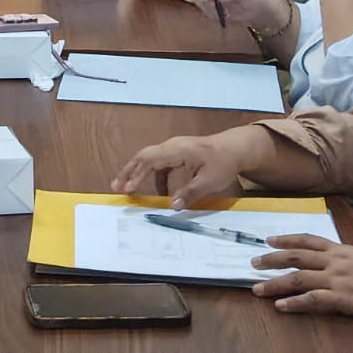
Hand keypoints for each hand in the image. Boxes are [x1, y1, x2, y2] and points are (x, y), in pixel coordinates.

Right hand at [111, 130, 256, 208]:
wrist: (235, 148)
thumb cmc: (223, 163)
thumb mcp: (209, 181)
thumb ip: (190, 193)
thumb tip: (172, 206)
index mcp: (177, 151)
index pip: (151, 161)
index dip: (137, 175)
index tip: (127, 189)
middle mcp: (171, 146)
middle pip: (144, 156)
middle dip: (129, 172)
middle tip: (117, 187)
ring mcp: (174, 148)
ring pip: (149, 158)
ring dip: (137, 172)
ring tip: (128, 188)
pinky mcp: (178, 153)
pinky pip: (160, 163)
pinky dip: (153, 175)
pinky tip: (158, 191)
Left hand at [251, 236, 352, 333]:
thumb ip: (349, 258)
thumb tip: (338, 259)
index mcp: (342, 250)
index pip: (308, 239)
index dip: (286, 239)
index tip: (268, 240)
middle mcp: (336, 261)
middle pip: (296, 257)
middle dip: (271, 259)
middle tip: (252, 262)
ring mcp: (338, 279)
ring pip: (298, 278)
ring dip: (275, 283)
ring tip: (256, 288)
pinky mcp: (343, 299)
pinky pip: (313, 300)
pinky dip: (294, 303)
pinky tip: (281, 306)